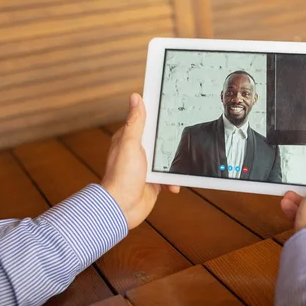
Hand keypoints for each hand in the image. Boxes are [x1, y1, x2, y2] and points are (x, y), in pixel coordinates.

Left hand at [101, 93, 179, 229]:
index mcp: (128, 139)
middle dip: (170, 142)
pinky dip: (174, 181)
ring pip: (166, 159)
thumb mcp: (130, 144)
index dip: (157, 114)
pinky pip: (168, 177)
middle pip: (159, 139)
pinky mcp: (153, 182)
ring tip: (181, 166)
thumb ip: (136, 122)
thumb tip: (136, 97)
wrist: (121, 208)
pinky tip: (174, 185)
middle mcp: (137, 152)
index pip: (145, 121)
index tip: (171, 107)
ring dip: (174, 165)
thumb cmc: (121, 177)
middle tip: (183, 139)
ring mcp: (146, 168)